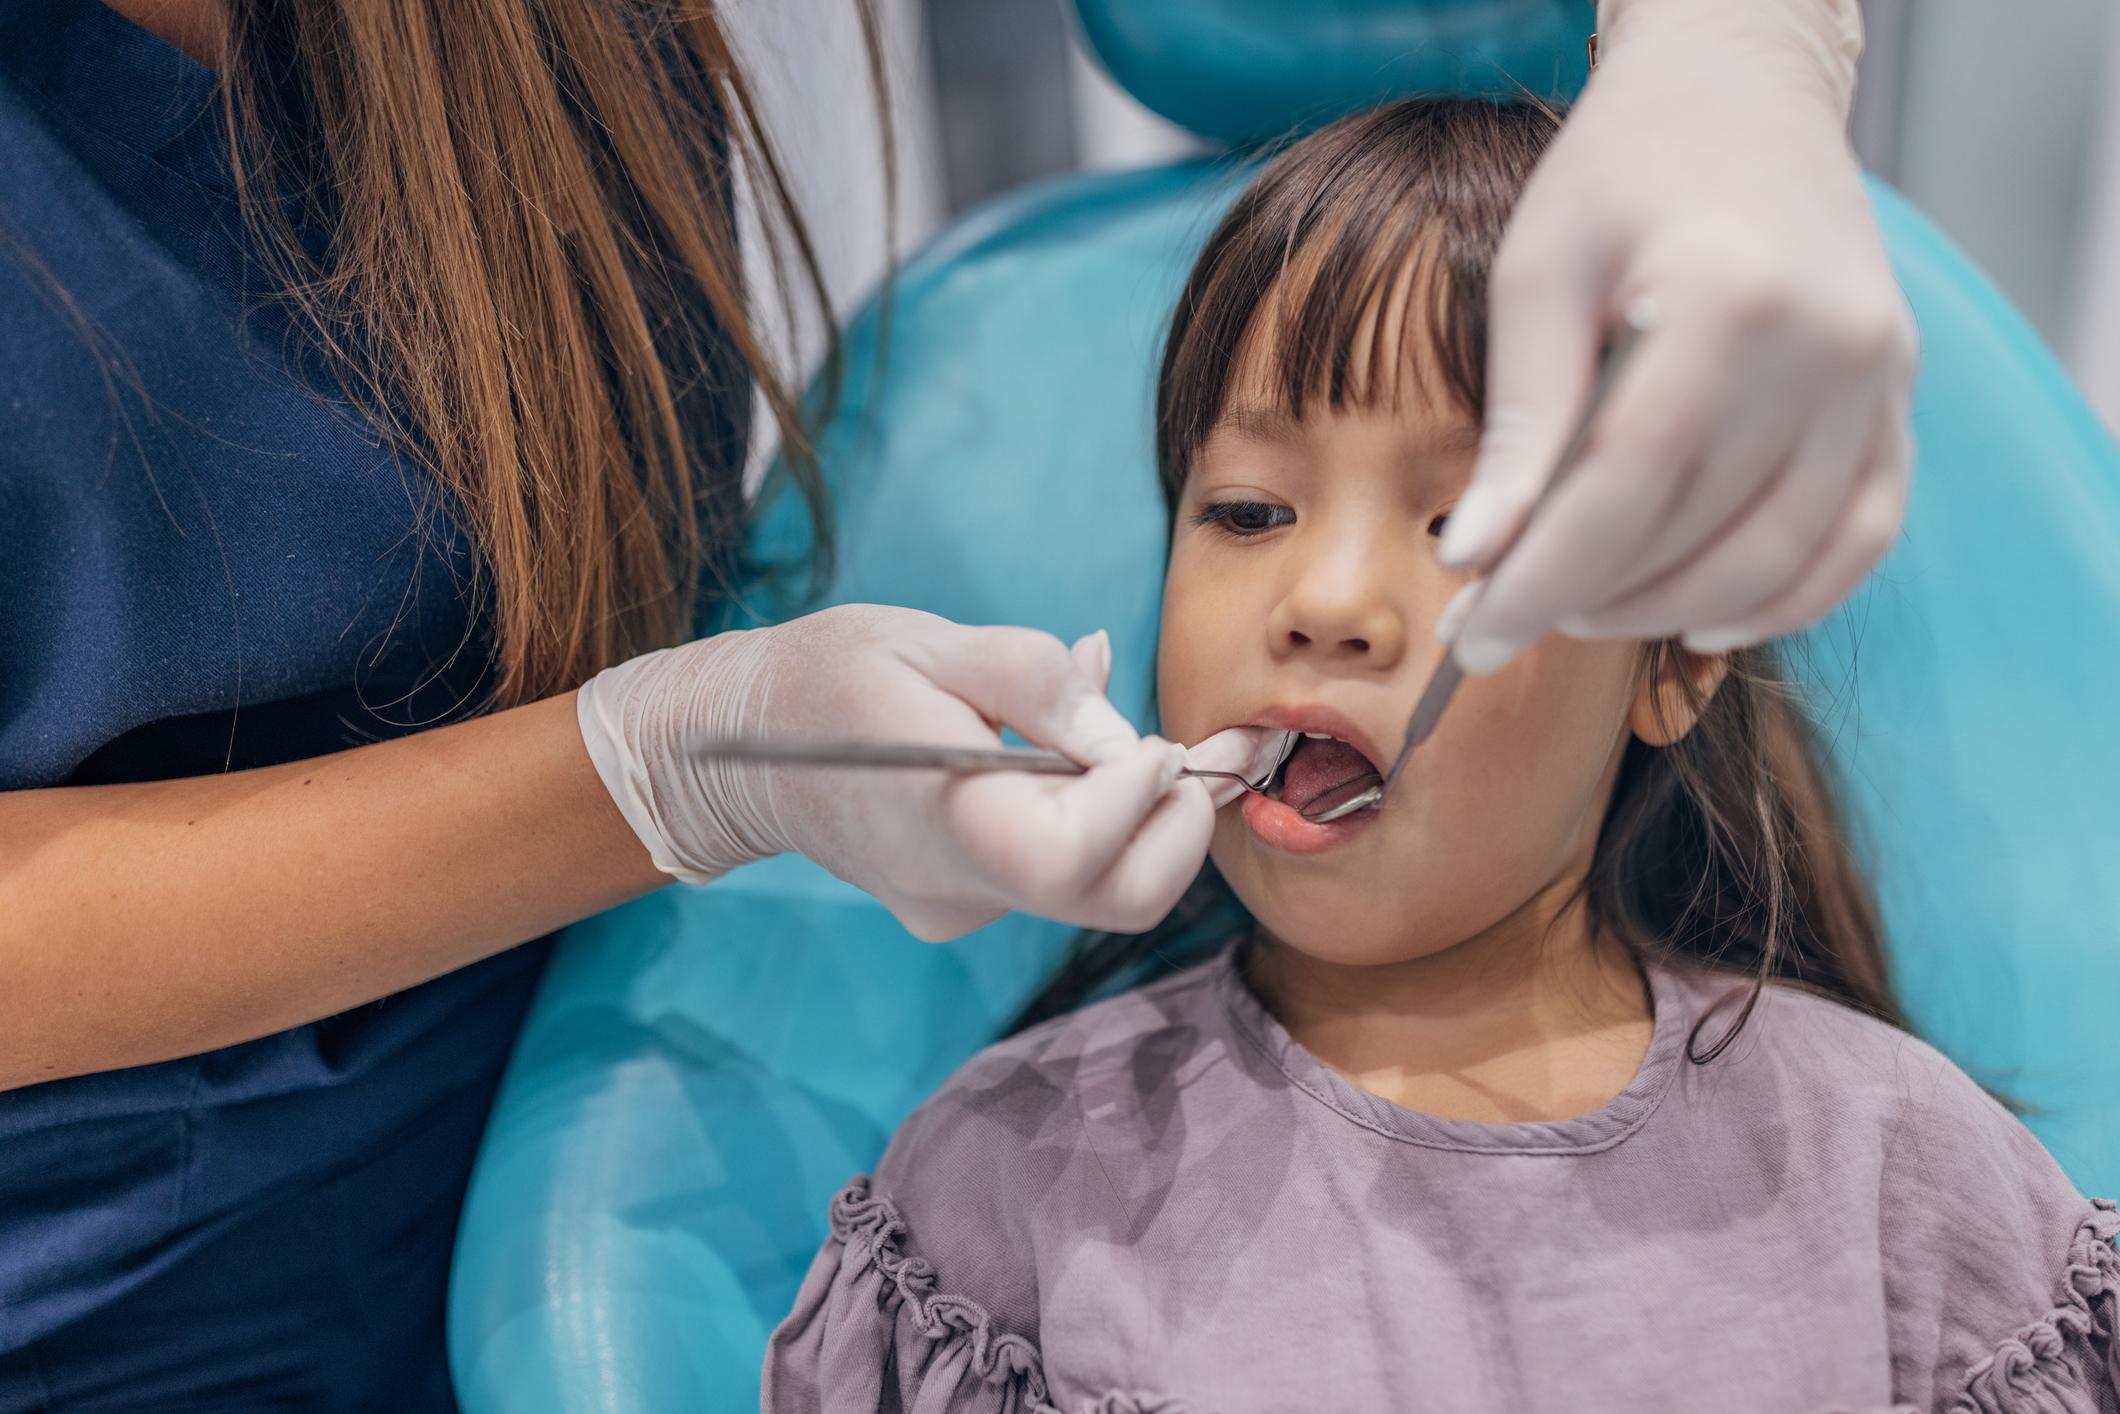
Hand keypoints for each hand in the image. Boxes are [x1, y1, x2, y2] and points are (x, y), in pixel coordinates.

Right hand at [576, 605, 1283, 939]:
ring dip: (1135, 821)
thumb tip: (1121, 727)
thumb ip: (1035, 678)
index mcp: (950, 822)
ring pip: (1095, 890)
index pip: (1078, 857)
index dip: (1139, 799)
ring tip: (1106, 739)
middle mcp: (962, 888)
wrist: (738, 751)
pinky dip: (1089, 823)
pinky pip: (1056, 875)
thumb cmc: (831, 680)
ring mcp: (963, 908)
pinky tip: (1052, 760)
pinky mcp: (966, 905)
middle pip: (1115, 900)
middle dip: (1174, 832)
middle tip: (1174, 754)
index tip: (1154, 740)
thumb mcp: (932, 645)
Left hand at [1438, 0, 1916, 667]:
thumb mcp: (1538, 277)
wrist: (1742, 99)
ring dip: (1667, 613)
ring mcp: (1879, 381)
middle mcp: (1827, 349)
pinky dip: (1781, 603)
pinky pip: (1859, 544)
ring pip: (1777, 561)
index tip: (1471, 635)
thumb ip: (1519, 425)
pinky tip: (1697, 621)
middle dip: (1584, 602)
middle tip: (1499, 621)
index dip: (1541, 579)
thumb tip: (1472, 561)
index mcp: (1727, 301)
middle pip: (1696, 535)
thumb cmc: (1620, 176)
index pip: (1625, 489)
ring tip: (1578, 609)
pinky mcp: (1898, 404)